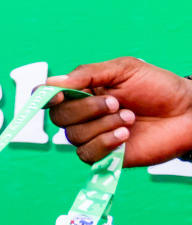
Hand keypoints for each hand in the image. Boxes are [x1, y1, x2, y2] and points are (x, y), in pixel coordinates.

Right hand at [47, 57, 191, 165]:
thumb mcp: (124, 69)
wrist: (188, 113)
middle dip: (86, 109)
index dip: (47, 96)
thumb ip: (87, 74)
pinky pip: (87, 153)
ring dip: (103, 125)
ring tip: (131, 118)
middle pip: (59, 117)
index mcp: (84, 91)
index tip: (57, 95)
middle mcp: (84, 115)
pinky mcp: (106, 155)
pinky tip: (125, 135)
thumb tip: (52, 83)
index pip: (50, 96)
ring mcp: (94, 136)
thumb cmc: (159, 88)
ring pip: (74, 136)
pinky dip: (105, 142)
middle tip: (116, 102)